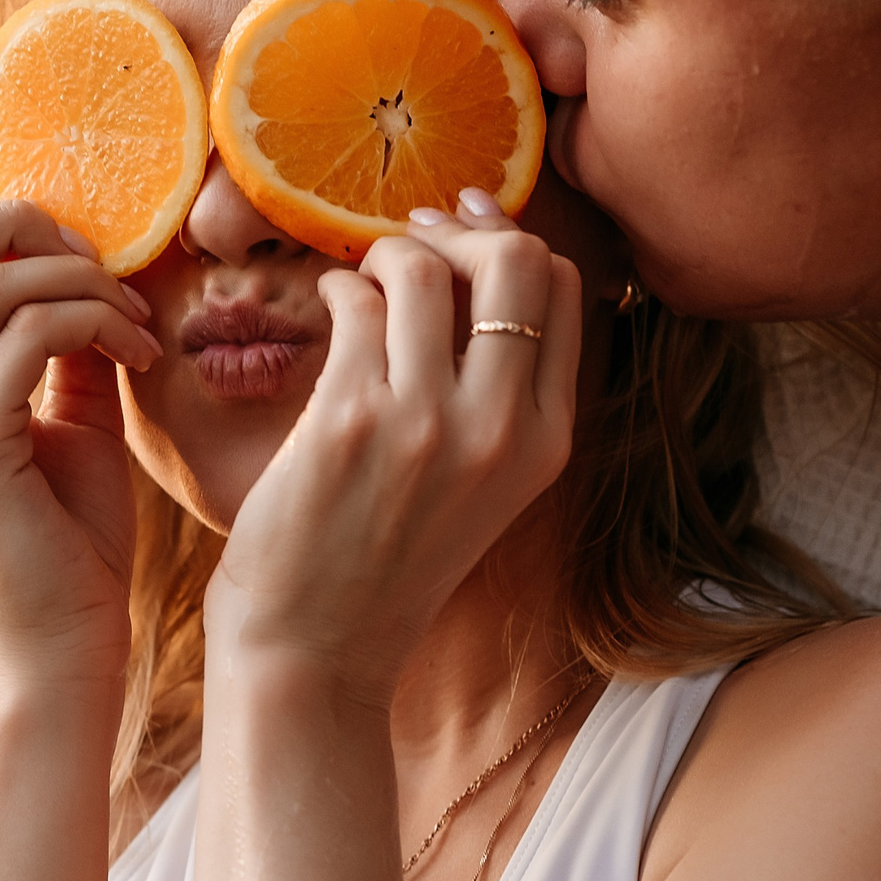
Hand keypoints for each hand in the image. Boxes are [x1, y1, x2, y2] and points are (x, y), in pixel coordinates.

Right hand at [0, 200, 163, 689]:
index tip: (64, 259)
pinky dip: (99, 321)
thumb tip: (84, 271)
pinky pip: (34, 332)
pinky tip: (140, 351)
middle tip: (95, 257)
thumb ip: (56, 351)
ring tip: (136, 319)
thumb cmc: (70, 552)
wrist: (64, 662)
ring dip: (82, 280)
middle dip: (15, 223)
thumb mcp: (63, 428)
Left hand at [206, 195, 582, 704]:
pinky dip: (342, 286)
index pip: (564, 289)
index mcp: (547, 441)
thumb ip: (495, 388)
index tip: (465, 237)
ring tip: (365, 281)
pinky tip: (335, 308)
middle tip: (416, 245)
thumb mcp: (481, 481)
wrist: (316, 648)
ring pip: (424, 268)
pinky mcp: (351, 419)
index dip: (510, 243)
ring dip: (387, 254)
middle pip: (515, 259)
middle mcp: (501, 429)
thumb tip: (480, 251)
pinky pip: (357, 302)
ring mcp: (427, 424)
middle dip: (462, 232)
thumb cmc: (386, 557)